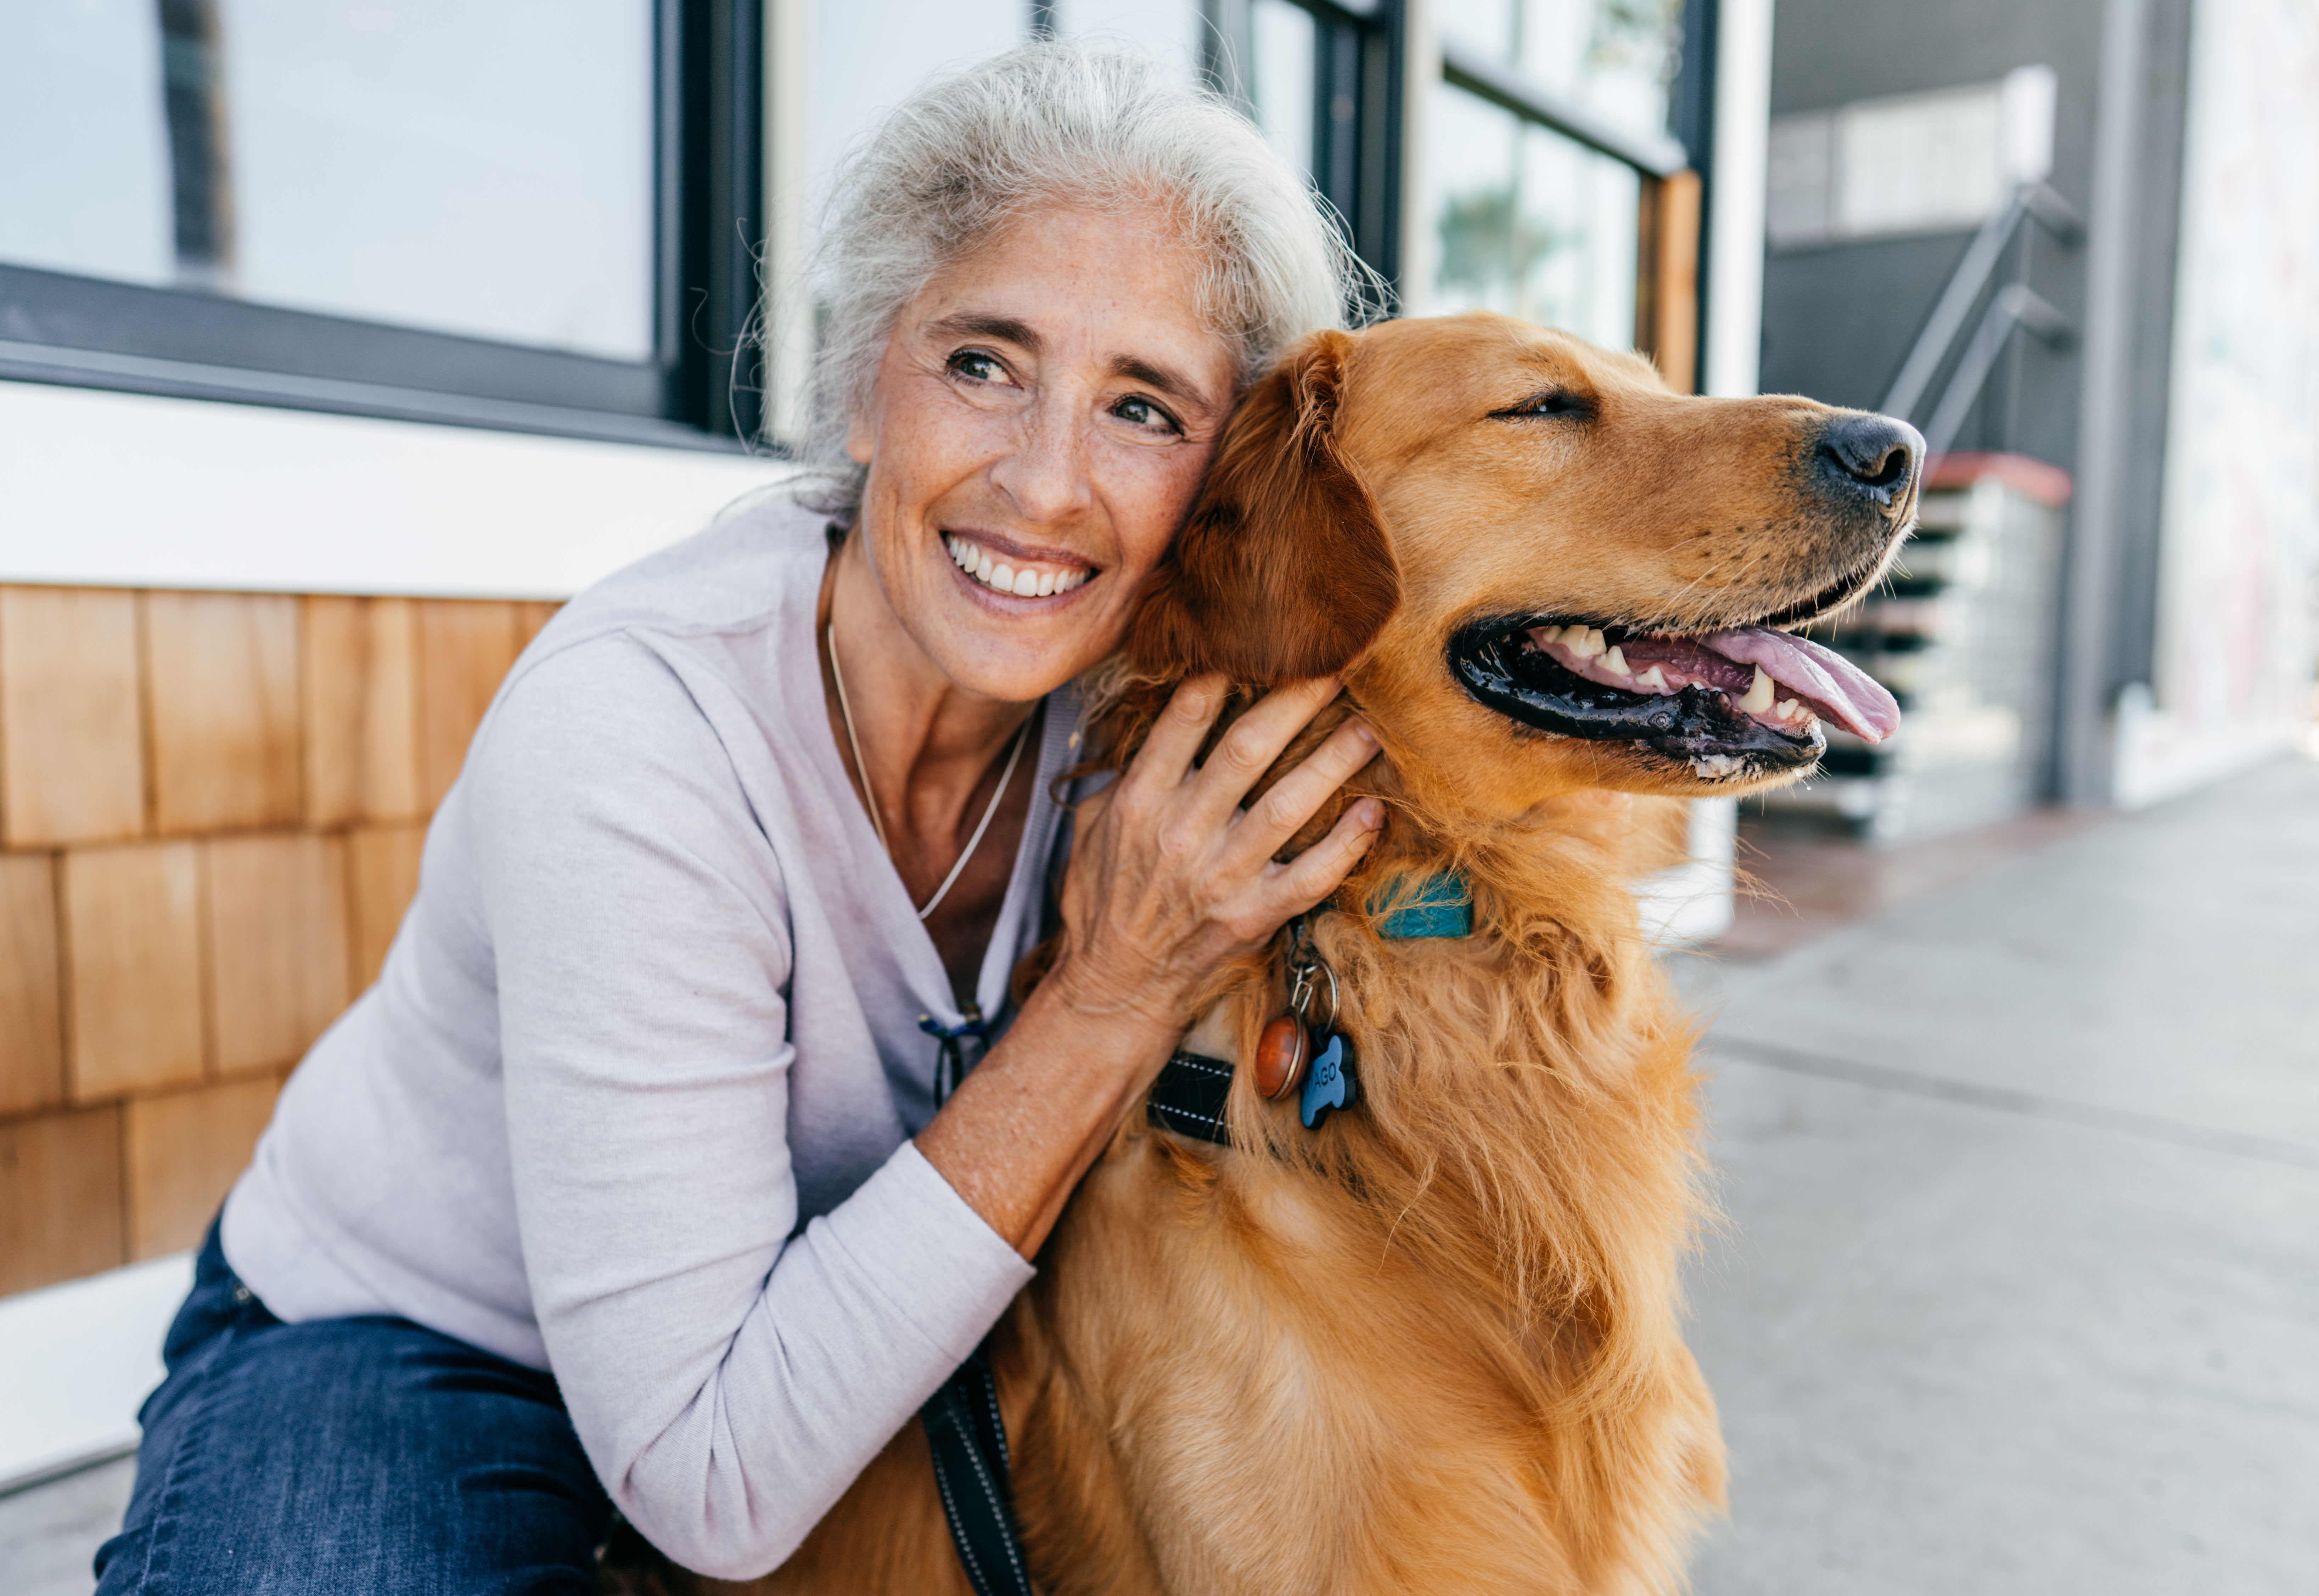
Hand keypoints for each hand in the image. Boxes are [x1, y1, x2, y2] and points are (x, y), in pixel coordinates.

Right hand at [1047, 674, 1384, 1027]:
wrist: (1114, 986)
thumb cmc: (1103, 899)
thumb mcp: (1092, 827)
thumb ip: (1123, 772)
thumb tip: (1156, 717)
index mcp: (1139, 800)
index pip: (1185, 718)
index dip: (1225, 671)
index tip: (1260, 639)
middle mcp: (1182, 832)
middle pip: (1248, 748)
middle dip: (1296, 700)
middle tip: (1337, 662)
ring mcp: (1221, 877)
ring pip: (1290, 805)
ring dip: (1335, 762)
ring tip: (1371, 727)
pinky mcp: (1253, 916)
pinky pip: (1311, 875)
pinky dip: (1346, 845)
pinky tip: (1374, 814)